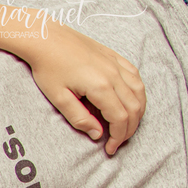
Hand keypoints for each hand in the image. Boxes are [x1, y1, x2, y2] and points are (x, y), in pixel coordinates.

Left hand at [23, 23, 145, 154]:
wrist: (47, 39)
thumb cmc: (48, 67)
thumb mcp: (58, 98)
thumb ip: (79, 118)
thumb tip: (98, 134)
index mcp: (100, 86)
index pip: (120, 118)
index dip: (118, 137)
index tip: (109, 149)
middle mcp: (114, 74)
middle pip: (134, 108)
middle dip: (128, 130)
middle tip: (116, 142)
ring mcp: (117, 64)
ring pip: (139, 93)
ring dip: (136, 113)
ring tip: (124, 127)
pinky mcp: (116, 57)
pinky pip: (136, 78)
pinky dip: (137, 95)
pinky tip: (129, 103)